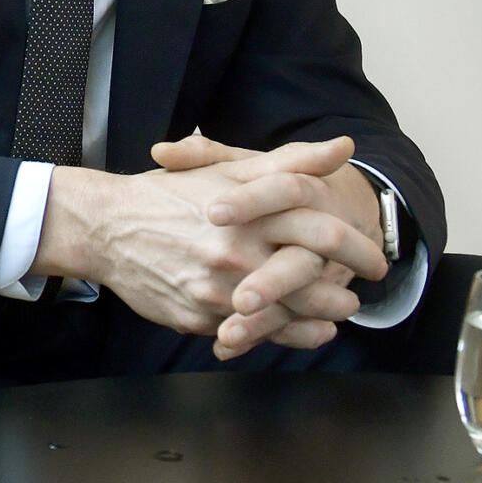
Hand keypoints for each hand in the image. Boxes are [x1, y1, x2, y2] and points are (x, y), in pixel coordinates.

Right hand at [31, 136, 387, 350]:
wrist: (107, 228)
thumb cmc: (169, 195)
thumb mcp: (228, 170)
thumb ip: (290, 162)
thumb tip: (344, 146)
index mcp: (248, 212)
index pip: (321, 231)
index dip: (357, 246)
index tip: (374, 258)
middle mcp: (235, 252)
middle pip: (309, 281)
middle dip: (341, 293)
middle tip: (359, 295)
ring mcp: (217, 290)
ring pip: (284, 315)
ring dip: (318, 319)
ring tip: (335, 315)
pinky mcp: (199, 317)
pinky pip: (250, 334)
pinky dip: (281, 336)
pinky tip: (298, 331)